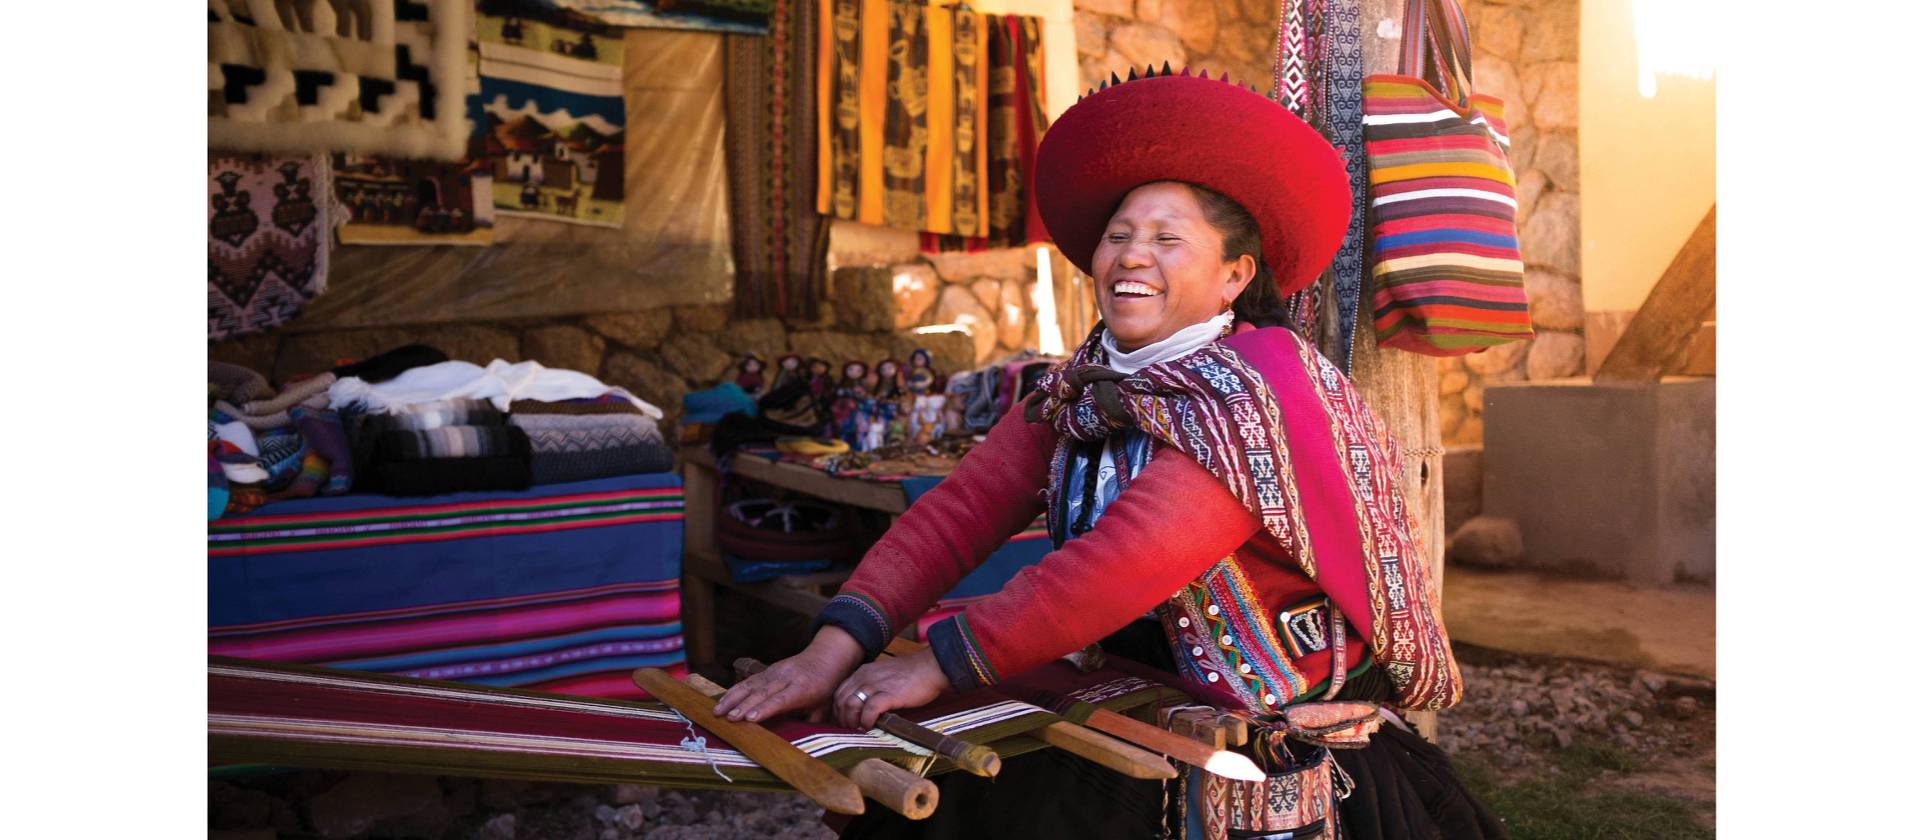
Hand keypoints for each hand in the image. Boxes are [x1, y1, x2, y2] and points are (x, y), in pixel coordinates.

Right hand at [713, 626, 863, 722]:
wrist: (825, 658)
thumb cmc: (824, 687)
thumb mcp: (823, 706)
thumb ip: (811, 723)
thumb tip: (801, 742)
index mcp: (802, 689)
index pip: (781, 699)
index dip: (765, 708)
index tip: (750, 718)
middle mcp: (786, 678)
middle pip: (763, 692)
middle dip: (744, 705)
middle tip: (729, 718)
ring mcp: (775, 672)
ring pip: (751, 685)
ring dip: (733, 698)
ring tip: (718, 711)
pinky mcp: (767, 670)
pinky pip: (748, 681)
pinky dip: (734, 691)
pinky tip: (722, 701)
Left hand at [833, 649, 950, 729]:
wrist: (930, 667)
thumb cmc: (910, 674)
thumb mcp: (883, 675)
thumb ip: (871, 688)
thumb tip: (864, 708)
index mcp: (862, 672)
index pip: (839, 693)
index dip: (839, 711)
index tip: (846, 721)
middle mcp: (865, 677)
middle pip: (841, 701)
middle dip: (843, 719)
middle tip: (852, 730)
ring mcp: (876, 685)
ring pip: (851, 705)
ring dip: (852, 722)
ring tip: (860, 729)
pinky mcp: (889, 694)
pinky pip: (870, 710)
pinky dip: (867, 721)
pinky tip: (872, 727)